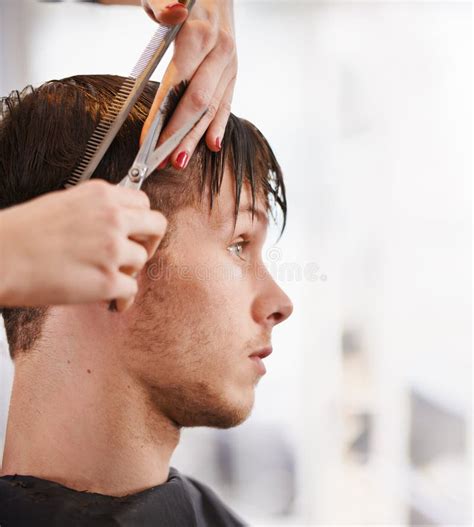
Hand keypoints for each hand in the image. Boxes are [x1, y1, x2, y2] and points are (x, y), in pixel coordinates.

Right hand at [0, 180, 166, 311]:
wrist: (0, 256)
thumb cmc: (21, 232)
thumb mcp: (64, 203)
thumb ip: (96, 209)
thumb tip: (115, 222)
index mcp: (101, 195)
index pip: (144, 203)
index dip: (142, 220)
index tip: (137, 231)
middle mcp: (112, 218)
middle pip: (157, 225)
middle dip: (150, 242)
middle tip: (138, 254)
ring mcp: (113, 249)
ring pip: (142, 260)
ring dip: (129, 271)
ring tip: (109, 278)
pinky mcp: (108, 280)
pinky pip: (132, 290)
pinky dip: (123, 299)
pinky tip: (113, 301)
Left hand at [141, 0, 236, 168]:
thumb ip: (162, 4)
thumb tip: (171, 12)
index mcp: (200, 32)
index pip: (178, 84)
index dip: (163, 116)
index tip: (147, 140)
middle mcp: (220, 51)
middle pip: (199, 103)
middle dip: (180, 135)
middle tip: (163, 161)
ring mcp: (229, 63)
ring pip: (212, 108)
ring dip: (196, 138)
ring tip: (180, 160)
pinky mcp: (233, 72)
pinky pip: (227, 103)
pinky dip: (219, 126)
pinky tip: (212, 145)